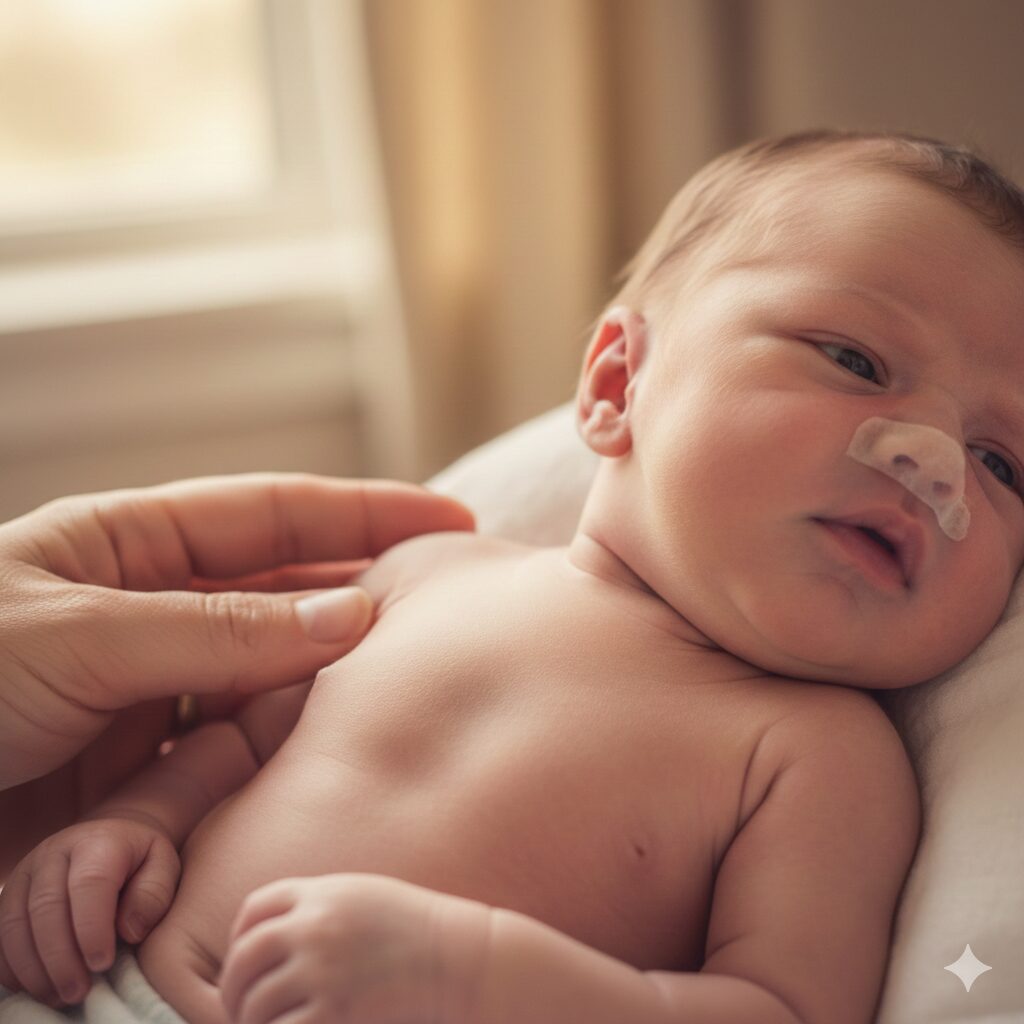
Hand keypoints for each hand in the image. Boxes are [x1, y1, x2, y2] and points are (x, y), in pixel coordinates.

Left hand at [0, 474, 473, 790]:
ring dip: (319, 696)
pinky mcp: (133, 781)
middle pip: (282, 599)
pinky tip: (314, 770)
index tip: (449, 521)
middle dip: (360, 603)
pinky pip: (224, 766)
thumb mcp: (79, 635)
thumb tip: (348, 613)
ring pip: (262, 689)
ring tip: (394, 696)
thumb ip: (218, 631)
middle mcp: (147, 618)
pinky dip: (270, 770)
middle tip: (446, 616)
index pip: (273, 516)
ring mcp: (144, 701)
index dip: (365, 514)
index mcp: (126, 548)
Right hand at [0, 817, 178, 1006]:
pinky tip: (35, 988)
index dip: (92, 927)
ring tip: (59, 997)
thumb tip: (129, 932)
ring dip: (34, 968)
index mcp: (98, 842)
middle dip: (60, 957)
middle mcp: (55, 852)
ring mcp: (27, 872)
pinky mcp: (10, 894)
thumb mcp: (163, 867)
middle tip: (79, 992)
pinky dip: (13, 967)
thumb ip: (153, 894)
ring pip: (15, 923)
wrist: (110, 840)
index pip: (90, 883)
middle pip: (46, 907)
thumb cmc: (140, 861)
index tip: (102, 963)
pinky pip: (0, 934)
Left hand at [219, 874, 491, 1023]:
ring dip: (251, 1020)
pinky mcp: (333, 1012)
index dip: (239, 937)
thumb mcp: (363, 896)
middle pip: (244, 956)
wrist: (457, 959)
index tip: (244, 960)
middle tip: (239, 1007)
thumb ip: (318, 904)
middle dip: (233, 987)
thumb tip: (272, 931)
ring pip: (255, 1003)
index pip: (253, 909)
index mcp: (321, 894)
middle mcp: (314, 927)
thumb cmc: (414, 930)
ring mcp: (321, 970)